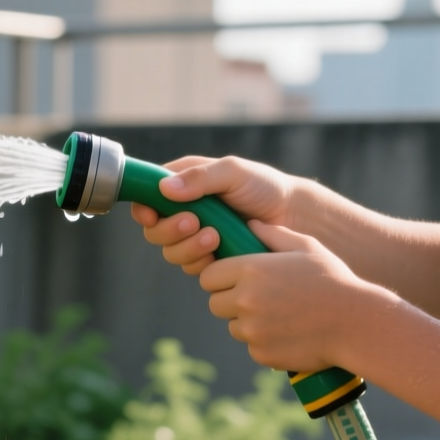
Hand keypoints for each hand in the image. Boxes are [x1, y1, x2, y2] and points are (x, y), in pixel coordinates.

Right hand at [131, 155, 301, 274]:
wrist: (295, 218)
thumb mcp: (233, 172)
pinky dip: (202, 262)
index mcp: (185, 184)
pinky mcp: (211, 259)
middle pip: (154, 230)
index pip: (147, 198)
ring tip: (214, 237)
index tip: (152, 215)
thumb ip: (200, 177)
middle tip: (193, 223)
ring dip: (187, 247)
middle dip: (170, 230)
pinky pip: (192, 268)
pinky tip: (221, 251)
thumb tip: (165, 190)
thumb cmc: (265, 187)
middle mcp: (186, 211)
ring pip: (171, 252)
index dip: (144, 209)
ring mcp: (197, 237)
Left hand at [199, 221, 394, 371]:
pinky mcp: (261, 353)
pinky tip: (290, 332)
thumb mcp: (306, 248)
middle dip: (230, 300)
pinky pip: (252, 346)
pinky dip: (264, 342)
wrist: (358, 324)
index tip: (236, 279)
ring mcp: (252, 330)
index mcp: (250, 270)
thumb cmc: (334, 280)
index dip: (220, 278)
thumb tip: (250, 224)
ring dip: (247, 322)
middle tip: (258, 298)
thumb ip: (273, 234)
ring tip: (280, 314)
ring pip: (233, 326)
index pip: (209, 276)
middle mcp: (245, 300)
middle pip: (215, 303)